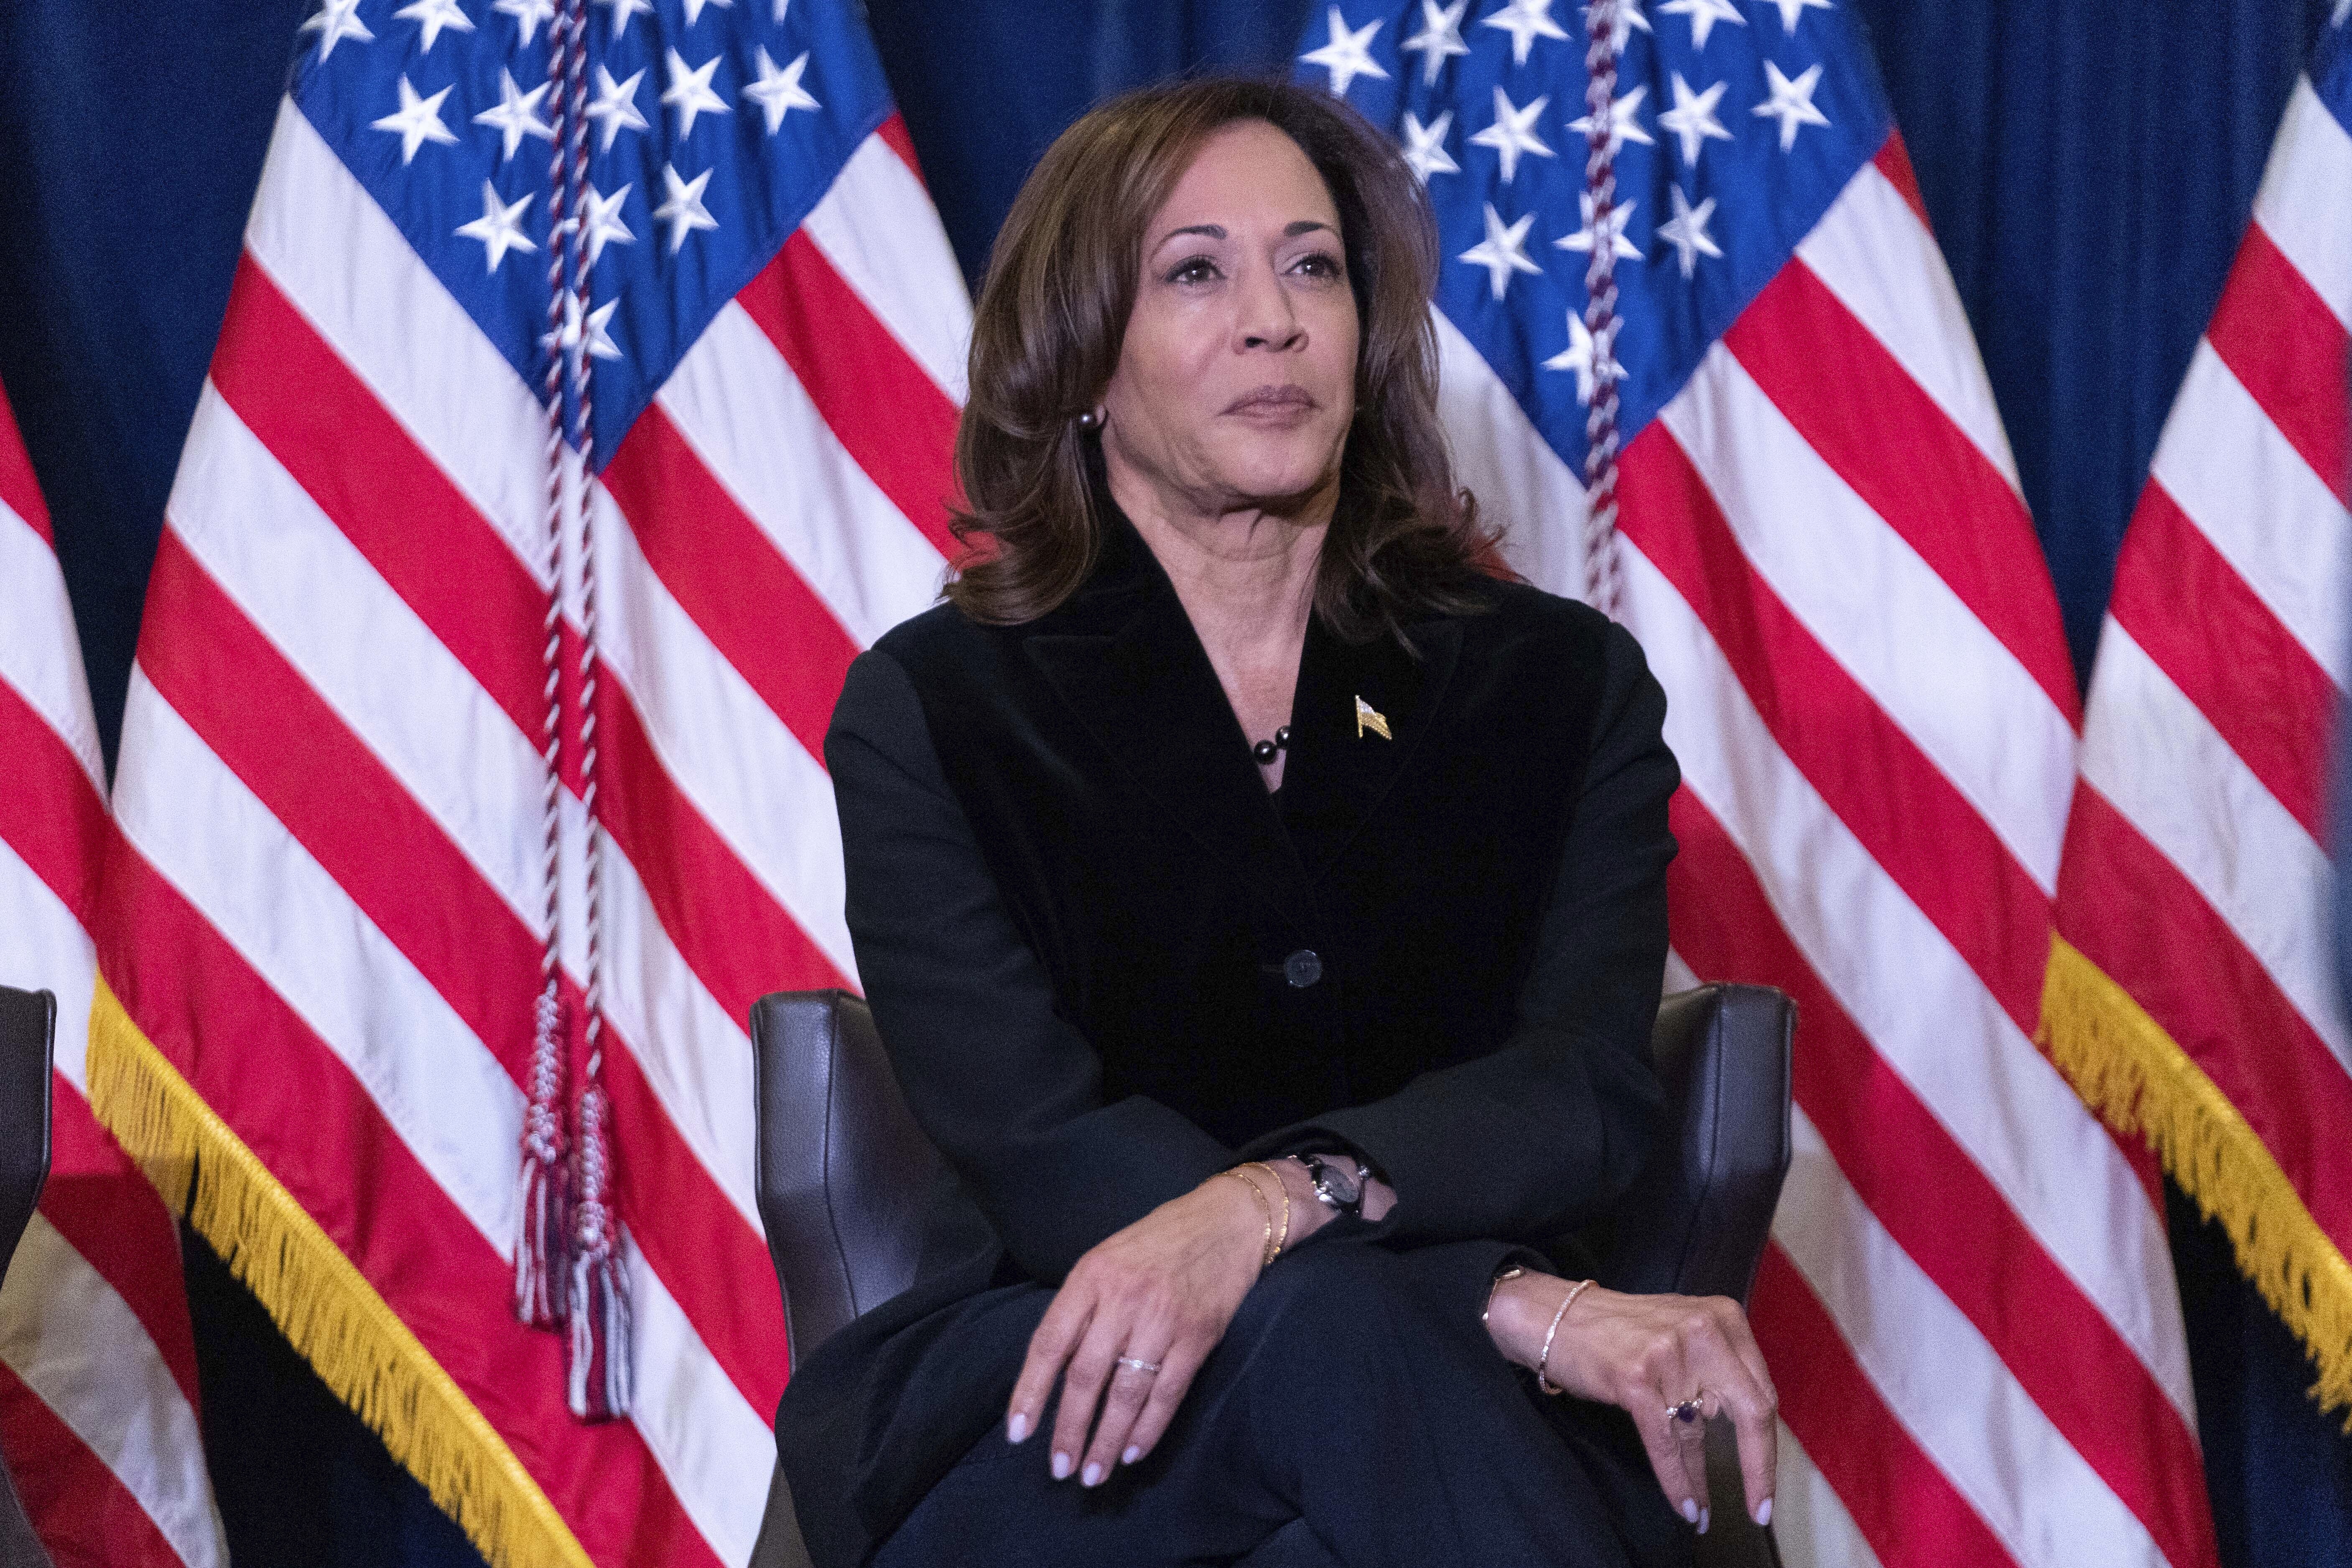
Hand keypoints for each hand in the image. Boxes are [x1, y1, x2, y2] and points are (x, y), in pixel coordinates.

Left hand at [1006, 1171, 1287, 1484]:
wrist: (1227, 1220)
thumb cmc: (1158, 1242)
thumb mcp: (1106, 1259)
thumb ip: (1080, 1308)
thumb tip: (1052, 1371)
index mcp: (1091, 1276)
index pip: (1049, 1343)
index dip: (1030, 1392)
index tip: (1018, 1432)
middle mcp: (1123, 1297)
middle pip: (1086, 1376)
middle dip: (1070, 1430)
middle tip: (1059, 1470)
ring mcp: (1163, 1318)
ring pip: (1126, 1393)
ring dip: (1107, 1441)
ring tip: (1093, 1474)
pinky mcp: (1198, 1335)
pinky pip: (1167, 1393)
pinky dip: (1148, 1429)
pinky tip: (1132, 1452)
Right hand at [1487, 1274, 1776, 1531]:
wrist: (1557, 1317)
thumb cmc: (1621, 1332)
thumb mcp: (1684, 1336)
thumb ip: (1718, 1372)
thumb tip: (1747, 1438)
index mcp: (1724, 1316)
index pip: (1761, 1390)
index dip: (1767, 1444)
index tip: (1767, 1484)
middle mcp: (1704, 1328)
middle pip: (1751, 1408)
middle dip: (1758, 1467)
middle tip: (1760, 1509)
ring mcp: (1669, 1351)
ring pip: (1698, 1432)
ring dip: (1699, 1478)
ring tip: (1699, 1509)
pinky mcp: (1637, 1376)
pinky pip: (1667, 1443)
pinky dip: (1677, 1480)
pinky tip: (1684, 1504)